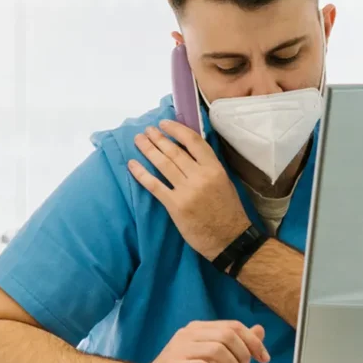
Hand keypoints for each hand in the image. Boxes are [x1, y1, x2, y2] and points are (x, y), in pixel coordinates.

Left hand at [128, 120, 250, 260]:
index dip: (176, 130)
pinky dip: (142, 174)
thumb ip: (208, 167)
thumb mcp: (224, 182)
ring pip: (163, 164)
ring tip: (139, 140)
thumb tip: (188, 151)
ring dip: (148, 150)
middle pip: (174, 151)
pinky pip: (155, 186)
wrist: (229, 239)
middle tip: (147, 131)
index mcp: (215, 168)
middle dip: (158, 138)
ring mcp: (187, 191)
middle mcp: (200, 176)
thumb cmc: (228, 211)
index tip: (164, 123)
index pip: (193, 141)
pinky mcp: (175, 206)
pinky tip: (133, 164)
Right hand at [129, 320, 270, 362]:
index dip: (253, 341)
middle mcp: (189, 334)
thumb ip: (234, 346)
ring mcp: (180, 349)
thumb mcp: (212, 360)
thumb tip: (259, 330)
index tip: (263, 357)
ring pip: (217, 348)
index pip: (233, 326)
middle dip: (244, 354)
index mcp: (198, 329)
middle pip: (228, 334)